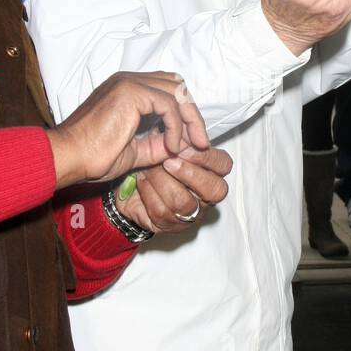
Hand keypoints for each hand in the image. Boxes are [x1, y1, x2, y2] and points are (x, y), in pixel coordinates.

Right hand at [46, 71, 209, 189]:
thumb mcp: (137, 150)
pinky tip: (171, 146)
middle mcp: (128, 80)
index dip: (184, 113)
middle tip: (200, 142)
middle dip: (192, 113)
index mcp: (127, 90)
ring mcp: (129, 83)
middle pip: (177, 85)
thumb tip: (185, 144)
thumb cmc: (93, 156)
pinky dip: (176, 126)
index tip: (193, 141)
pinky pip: (168, 105)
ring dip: (190, 120)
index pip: (167, 89)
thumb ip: (159, 143)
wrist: (69, 157)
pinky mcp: (131, 92)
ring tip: (192, 145)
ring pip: (177, 91)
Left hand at [118, 146, 232, 233]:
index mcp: (211, 172)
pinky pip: (161, 211)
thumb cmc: (153, 158)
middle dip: (190, 173)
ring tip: (147, 168)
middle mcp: (205, 196)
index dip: (207, 157)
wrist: (126, 184)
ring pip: (184, 202)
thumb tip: (182, 124)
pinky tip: (140, 181)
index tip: (183, 147)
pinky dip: (148, 192)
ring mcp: (189, 214)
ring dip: (162, 181)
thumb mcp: (166, 142)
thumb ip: (179, 135)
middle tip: (168, 161)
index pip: (224, 166)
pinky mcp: (168, 226)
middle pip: (215, 190)